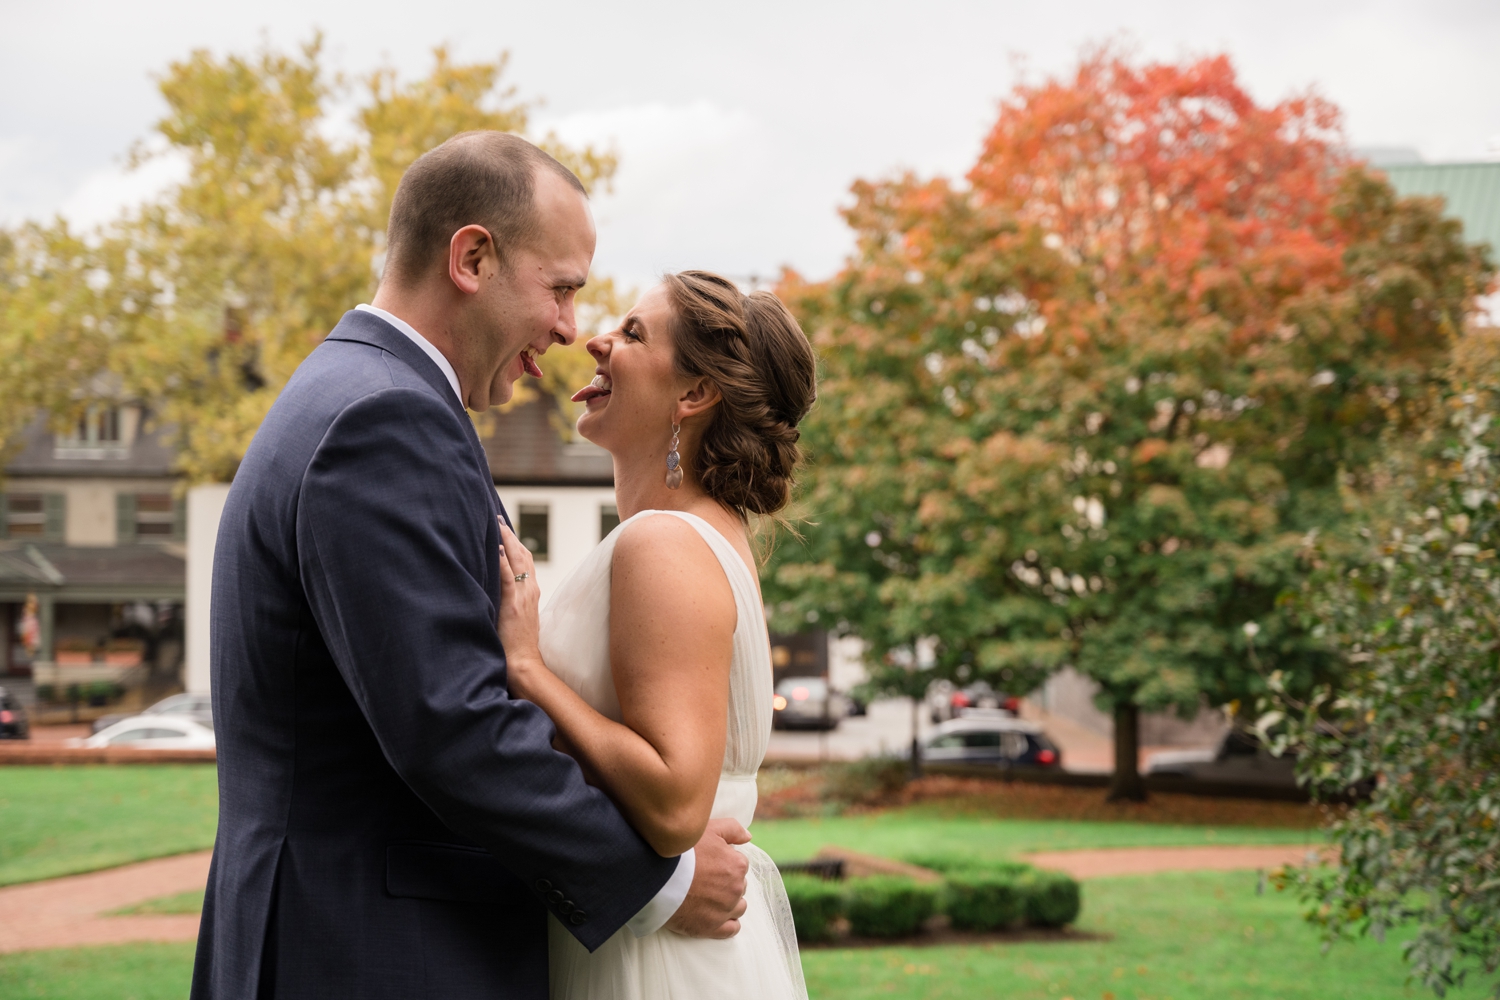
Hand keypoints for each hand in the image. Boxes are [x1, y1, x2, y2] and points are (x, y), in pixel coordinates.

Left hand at [497, 522, 542, 687]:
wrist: (524, 667)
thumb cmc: (516, 650)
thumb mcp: (517, 621)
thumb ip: (511, 605)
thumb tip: (497, 596)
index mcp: (531, 595)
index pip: (526, 562)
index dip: (516, 544)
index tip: (505, 529)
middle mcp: (530, 592)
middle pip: (523, 555)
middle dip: (510, 535)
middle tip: (497, 518)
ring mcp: (523, 597)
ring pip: (518, 560)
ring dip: (507, 540)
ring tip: (496, 523)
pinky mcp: (513, 605)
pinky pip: (508, 577)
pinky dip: (503, 560)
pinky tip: (496, 546)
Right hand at [664, 818, 750, 938]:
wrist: (657, 879)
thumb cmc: (681, 852)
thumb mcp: (708, 829)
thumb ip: (732, 829)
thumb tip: (747, 837)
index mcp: (737, 865)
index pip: (739, 865)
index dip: (725, 863)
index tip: (710, 864)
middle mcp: (736, 889)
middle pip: (738, 886)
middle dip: (727, 883)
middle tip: (707, 880)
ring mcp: (725, 910)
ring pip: (738, 907)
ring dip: (729, 903)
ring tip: (710, 897)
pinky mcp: (712, 927)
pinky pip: (732, 929)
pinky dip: (728, 923)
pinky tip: (718, 916)